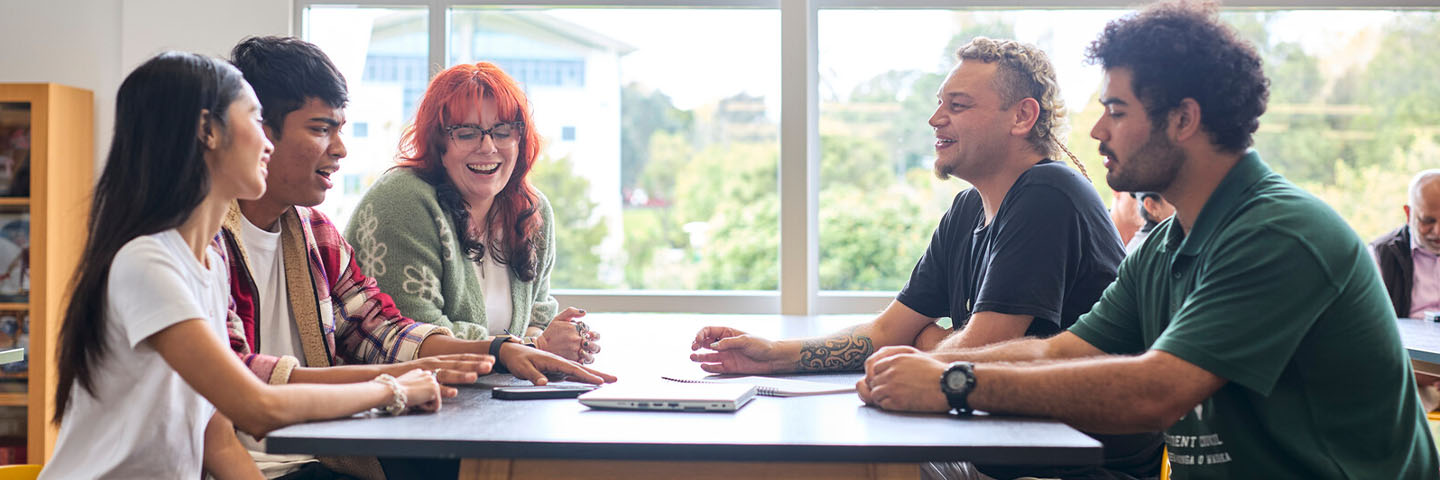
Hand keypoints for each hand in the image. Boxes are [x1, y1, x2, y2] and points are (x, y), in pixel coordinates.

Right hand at [392, 353, 493, 384]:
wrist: (387, 379)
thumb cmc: (408, 378)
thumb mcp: (428, 370)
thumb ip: (442, 371)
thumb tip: (455, 374)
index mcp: (438, 360)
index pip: (460, 358)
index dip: (476, 358)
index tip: (491, 359)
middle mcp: (434, 363)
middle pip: (458, 363)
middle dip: (476, 364)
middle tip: (491, 364)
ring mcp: (427, 372)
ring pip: (448, 373)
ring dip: (462, 375)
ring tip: (476, 377)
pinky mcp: (420, 383)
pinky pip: (434, 387)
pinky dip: (444, 390)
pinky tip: (454, 393)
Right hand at [394, 368, 449, 412]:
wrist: (393, 391)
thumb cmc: (395, 391)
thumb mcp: (405, 384)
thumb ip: (414, 384)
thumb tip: (419, 393)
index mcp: (420, 372)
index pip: (427, 386)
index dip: (419, 394)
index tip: (410, 394)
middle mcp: (428, 374)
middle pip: (432, 393)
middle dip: (424, 399)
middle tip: (412, 397)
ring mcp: (433, 381)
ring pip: (434, 400)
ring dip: (424, 403)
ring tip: (414, 399)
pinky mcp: (435, 390)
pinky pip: (436, 406)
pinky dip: (427, 408)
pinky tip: (417, 403)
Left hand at [497, 342, 616, 385]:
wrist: (512, 352)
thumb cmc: (518, 358)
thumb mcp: (523, 368)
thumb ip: (534, 376)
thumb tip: (543, 384)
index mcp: (554, 360)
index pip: (573, 369)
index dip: (587, 376)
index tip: (599, 381)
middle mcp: (559, 363)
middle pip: (581, 370)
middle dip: (598, 375)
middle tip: (613, 379)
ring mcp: (559, 367)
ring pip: (579, 373)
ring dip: (593, 376)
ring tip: (606, 381)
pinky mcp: (556, 372)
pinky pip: (572, 376)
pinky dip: (583, 378)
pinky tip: (590, 382)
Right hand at [536, 308, 601, 363]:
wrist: (540, 348)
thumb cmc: (550, 333)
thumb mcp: (558, 318)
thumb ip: (571, 311)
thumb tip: (584, 313)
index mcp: (575, 328)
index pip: (588, 329)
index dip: (587, 331)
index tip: (582, 334)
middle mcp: (577, 339)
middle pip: (594, 341)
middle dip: (594, 343)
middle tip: (588, 344)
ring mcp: (576, 351)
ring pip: (592, 353)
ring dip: (591, 353)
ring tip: (585, 352)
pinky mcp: (574, 361)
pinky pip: (585, 361)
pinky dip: (585, 360)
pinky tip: (580, 358)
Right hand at [689, 326, 784, 373]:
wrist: (772, 359)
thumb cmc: (763, 345)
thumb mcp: (745, 340)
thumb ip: (728, 342)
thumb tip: (714, 345)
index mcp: (728, 333)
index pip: (709, 331)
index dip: (701, 334)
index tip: (698, 339)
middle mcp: (725, 344)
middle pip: (705, 342)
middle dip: (697, 344)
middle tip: (693, 347)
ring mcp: (726, 355)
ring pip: (708, 355)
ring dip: (699, 356)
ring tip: (693, 357)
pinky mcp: (729, 366)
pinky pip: (715, 366)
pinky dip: (708, 366)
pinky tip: (703, 365)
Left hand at [857, 346, 949, 412]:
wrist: (948, 384)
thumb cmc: (936, 372)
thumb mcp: (915, 358)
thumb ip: (899, 360)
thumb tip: (887, 366)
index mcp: (896, 360)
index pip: (875, 368)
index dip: (879, 375)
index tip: (886, 381)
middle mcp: (891, 372)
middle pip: (873, 381)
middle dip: (880, 387)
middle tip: (891, 392)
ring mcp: (892, 387)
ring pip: (875, 394)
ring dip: (882, 397)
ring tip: (894, 398)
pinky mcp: (897, 401)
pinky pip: (883, 404)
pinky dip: (888, 405)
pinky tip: (898, 404)